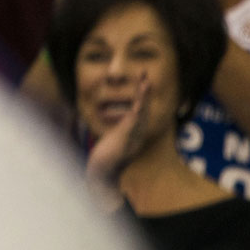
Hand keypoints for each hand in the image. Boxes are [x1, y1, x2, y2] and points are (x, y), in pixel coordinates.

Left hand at [85, 73, 152, 188]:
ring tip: (145, 83)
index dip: (142, 95)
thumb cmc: (107, 158)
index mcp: (134, 131)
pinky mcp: (125, 141)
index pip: (140, 109)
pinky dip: (136, 115)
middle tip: (146, 76)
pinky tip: (138, 106)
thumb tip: (121, 123)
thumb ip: (120, 131)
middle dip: (144, 92)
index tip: (143, 79)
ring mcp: (132, 136)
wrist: (103, 173)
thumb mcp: (115, 140)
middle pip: (143, 108)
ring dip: (143, 98)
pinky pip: (132, 126)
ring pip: (140, 114)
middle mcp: (136, 132)